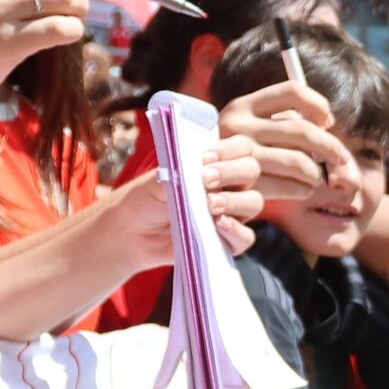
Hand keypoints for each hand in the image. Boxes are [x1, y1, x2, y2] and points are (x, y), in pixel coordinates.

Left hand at [97, 145, 264, 272]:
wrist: (134, 230)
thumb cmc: (148, 198)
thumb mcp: (160, 177)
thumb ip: (179, 170)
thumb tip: (196, 168)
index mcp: (217, 163)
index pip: (242, 147)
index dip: (229, 149)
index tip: (205, 158)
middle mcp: (230, 185)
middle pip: (252, 170)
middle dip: (231, 172)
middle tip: (206, 179)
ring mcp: (232, 213)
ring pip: (254, 202)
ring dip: (234, 201)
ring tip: (210, 204)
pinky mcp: (227, 240)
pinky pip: (245, 237)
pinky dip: (235, 230)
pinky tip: (218, 225)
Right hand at [218, 80, 354, 203]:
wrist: (200, 186)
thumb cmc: (238, 155)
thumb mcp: (251, 128)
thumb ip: (281, 120)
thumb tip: (325, 122)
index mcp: (243, 106)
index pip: (292, 91)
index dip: (318, 104)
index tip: (328, 121)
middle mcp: (238, 126)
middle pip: (302, 130)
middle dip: (330, 146)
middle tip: (343, 158)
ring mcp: (239, 157)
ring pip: (299, 161)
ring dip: (317, 172)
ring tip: (318, 177)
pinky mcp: (243, 186)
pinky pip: (290, 186)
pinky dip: (304, 188)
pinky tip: (304, 188)